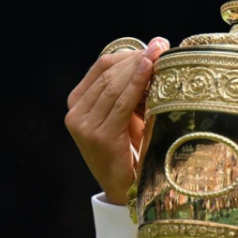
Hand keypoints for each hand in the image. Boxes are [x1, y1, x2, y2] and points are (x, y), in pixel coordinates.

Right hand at [65, 37, 168, 204]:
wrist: (125, 191)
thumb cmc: (130, 151)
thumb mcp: (125, 117)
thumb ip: (128, 91)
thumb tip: (153, 53)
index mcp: (77, 104)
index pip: (101, 68)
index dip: (128, 54)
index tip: (154, 45)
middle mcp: (75, 113)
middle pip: (108, 74)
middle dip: (137, 58)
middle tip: (162, 45)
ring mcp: (84, 126)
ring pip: (114, 86)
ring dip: (140, 67)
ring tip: (161, 54)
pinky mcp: (98, 136)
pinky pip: (122, 103)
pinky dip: (137, 84)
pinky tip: (151, 70)